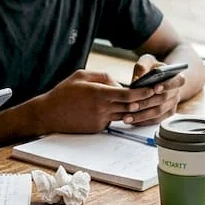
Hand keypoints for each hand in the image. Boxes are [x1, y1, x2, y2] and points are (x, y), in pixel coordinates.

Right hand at [33, 69, 157, 133]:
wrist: (48, 114)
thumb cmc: (64, 92)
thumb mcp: (82, 75)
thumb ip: (103, 76)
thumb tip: (119, 83)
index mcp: (99, 93)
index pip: (129, 95)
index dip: (143, 93)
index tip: (153, 89)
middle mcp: (102, 108)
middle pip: (130, 106)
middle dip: (144, 101)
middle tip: (156, 96)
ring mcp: (100, 120)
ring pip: (123, 114)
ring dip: (132, 109)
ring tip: (142, 103)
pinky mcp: (97, 129)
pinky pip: (112, 120)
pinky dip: (116, 114)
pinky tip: (118, 109)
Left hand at [127, 54, 183, 125]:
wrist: (157, 79)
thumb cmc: (151, 69)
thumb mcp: (147, 62)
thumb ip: (142, 66)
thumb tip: (137, 80)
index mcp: (177, 78)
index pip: (178, 81)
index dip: (167, 85)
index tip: (155, 88)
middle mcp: (176, 92)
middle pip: (164, 99)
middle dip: (146, 103)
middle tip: (132, 106)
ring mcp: (172, 104)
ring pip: (158, 112)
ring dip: (142, 115)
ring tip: (127, 117)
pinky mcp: (166, 114)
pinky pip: (156, 120)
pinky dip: (144, 121)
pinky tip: (132, 121)